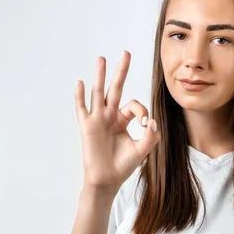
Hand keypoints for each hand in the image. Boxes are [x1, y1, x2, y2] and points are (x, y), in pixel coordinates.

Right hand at [75, 51, 159, 194]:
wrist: (107, 180)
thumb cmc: (123, 166)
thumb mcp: (142, 150)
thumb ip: (150, 137)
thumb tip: (152, 122)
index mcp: (123, 120)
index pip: (135, 105)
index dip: (143, 112)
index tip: (146, 126)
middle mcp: (110, 116)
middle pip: (116, 88)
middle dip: (121, 71)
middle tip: (126, 53)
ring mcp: (97, 119)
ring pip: (99, 92)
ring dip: (100, 75)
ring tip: (102, 58)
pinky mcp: (87, 126)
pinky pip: (82, 108)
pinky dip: (81, 96)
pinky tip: (81, 83)